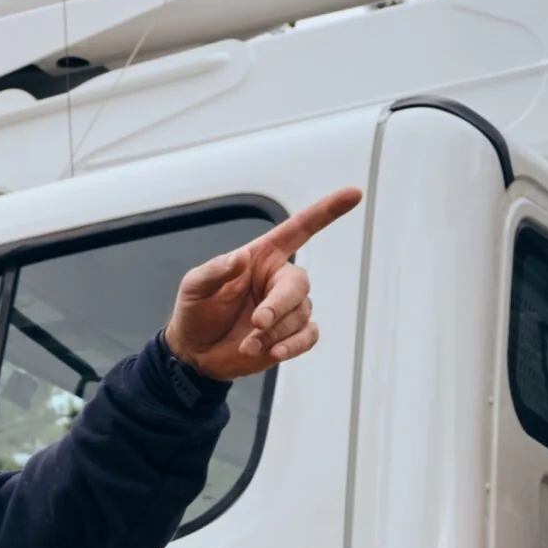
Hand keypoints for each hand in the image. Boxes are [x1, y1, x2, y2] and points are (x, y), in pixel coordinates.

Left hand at [163, 187, 361, 380]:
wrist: (194, 352)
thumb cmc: (196, 311)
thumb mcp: (194, 286)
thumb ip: (215, 271)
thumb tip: (239, 258)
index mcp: (262, 257)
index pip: (299, 229)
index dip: (326, 212)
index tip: (353, 194)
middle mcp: (279, 280)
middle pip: (300, 284)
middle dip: (280, 305)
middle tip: (257, 322)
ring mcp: (287, 308)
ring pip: (300, 315)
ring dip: (274, 332)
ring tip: (247, 344)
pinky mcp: (290, 334)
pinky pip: (308, 336)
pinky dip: (293, 346)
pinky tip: (273, 352)